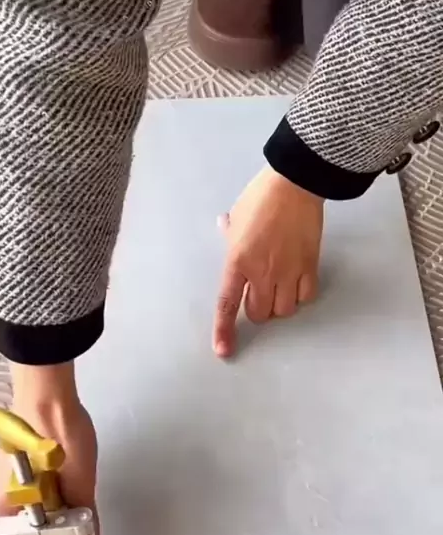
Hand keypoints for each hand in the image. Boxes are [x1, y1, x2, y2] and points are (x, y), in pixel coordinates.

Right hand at [0, 365, 99, 534]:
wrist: (50, 396)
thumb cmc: (57, 435)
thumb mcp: (80, 484)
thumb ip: (83, 519)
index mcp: (8, 507)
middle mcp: (1, 494)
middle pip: (33, 526)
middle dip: (58, 530)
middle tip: (81, 529)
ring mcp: (7, 476)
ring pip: (35, 507)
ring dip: (57, 511)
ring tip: (77, 504)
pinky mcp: (18, 461)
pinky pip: (34, 488)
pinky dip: (52, 492)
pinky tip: (67, 483)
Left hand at [213, 165, 323, 356]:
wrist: (295, 183)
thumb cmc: (261, 197)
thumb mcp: (236, 217)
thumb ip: (230, 234)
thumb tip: (225, 230)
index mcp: (238, 261)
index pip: (227, 304)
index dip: (224, 330)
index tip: (224, 350)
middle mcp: (262, 272)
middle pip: (259, 314)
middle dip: (256, 310)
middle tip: (258, 293)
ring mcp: (288, 272)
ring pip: (284, 311)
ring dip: (279, 305)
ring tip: (278, 288)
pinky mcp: (310, 266)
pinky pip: (305, 297)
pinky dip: (300, 296)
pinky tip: (296, 283)